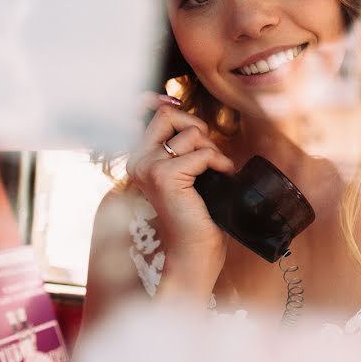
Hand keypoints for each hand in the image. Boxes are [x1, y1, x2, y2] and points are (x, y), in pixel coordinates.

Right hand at [126, 103, 235, 298]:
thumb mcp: (188, 172)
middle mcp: (138, 161)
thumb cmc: (197, 214)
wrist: (193, 252)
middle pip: (169, 115)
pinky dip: (219, 163)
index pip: (157, 114)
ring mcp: (149, 167)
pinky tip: (222, 178)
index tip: (187, 115)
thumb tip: (185, 113)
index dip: (174, 109)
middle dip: (198, 130)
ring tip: (214, 174)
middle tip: (208, 158)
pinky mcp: (165, 177)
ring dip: (212, 150)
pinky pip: (202, 153)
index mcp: (140, 159)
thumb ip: (185, 146)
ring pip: (192, 133)